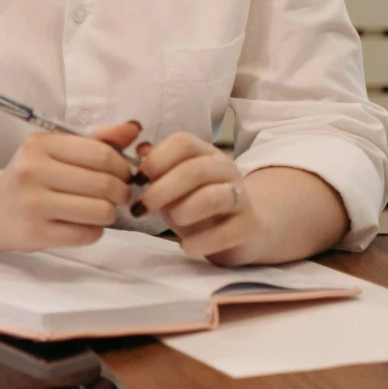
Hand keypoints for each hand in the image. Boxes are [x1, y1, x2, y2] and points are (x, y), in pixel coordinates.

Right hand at [0, 122, 141, 250]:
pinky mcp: (36, 233)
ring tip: (98, 209)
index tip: (122, 174)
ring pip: (101, 211)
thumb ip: (97, 140)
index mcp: (39, 144)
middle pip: (105, 184)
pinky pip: (88, 234)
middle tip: (117, 195)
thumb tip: (133, 128)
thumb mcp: (58, 150)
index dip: (123, 167)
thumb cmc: (34, 177)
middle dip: (122, 192)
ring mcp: (32, 203)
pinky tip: (81, 224)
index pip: (101, 154)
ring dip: (109, 213)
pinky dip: (93, 231)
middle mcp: (32, 171)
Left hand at [133, 132, 259, 260]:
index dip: (157, 160)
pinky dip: (199, 242)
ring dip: (183, 212)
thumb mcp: (171, 184)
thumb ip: (156, 168)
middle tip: (141, 208)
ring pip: (211, 198)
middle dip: (161, 190)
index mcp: (205, 153)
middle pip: (194, 170)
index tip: (139, 179)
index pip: (183, 142)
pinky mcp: (249, 226)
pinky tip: (186, 246)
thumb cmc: (195, 204)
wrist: (240, 232)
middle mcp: (226, 169)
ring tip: (173, 222)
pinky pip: (224, 232)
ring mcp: (241, 197)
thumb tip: (140, 151)